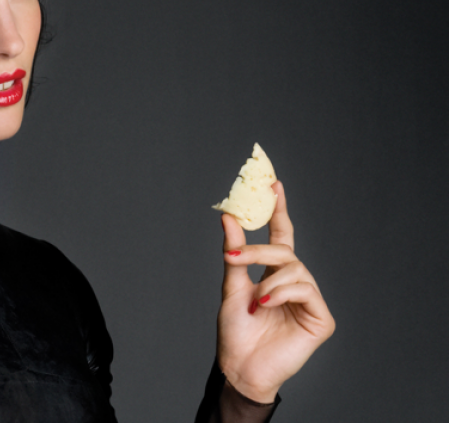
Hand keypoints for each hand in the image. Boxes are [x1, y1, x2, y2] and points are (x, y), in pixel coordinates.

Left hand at [216, 180, 335, 402]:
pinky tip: (265, 304)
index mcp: (275, 274)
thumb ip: (235, 253)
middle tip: (234, 256)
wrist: (240, 366)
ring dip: (269, 280)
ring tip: (254, 300)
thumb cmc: (235, 332)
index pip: (282, 235)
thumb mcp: (231, 287)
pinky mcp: (321, 319)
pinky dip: (282, 293)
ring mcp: (310, 301)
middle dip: (259, 251)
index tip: (273, 183)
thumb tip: (228, 215)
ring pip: (296, 270)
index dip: (279, 210)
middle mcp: (296, 283)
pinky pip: (306, 291)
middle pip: (285, 251)